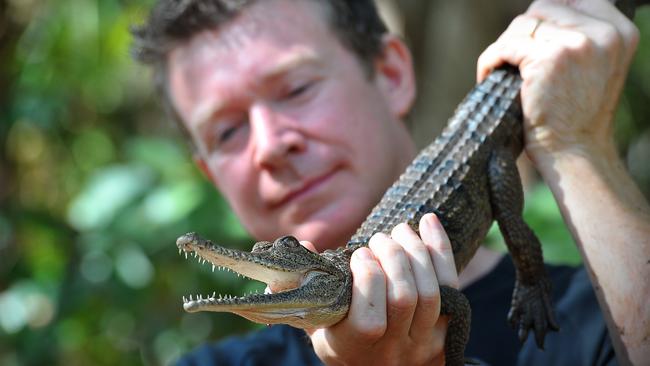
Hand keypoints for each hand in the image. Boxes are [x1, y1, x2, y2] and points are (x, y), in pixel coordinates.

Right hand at [303, 213, 458, 365]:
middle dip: (392, 258)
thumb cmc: (339, 336)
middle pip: (403, 299)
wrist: (379, 365)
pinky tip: (428, 222)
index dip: (367, 278)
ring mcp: (424, 342)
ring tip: (399, 231)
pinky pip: (452, 287)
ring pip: (431, 294)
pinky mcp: (448, 329)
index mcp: (356, 348)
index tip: (359, 253)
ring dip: (416, 252)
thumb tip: (303, 246)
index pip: (369, 319)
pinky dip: (441, 250)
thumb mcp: (314, 320)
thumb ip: (302, 287)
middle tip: (378, 238)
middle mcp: (394, 350)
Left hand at [476, 0, 638, 165]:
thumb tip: (537, 15)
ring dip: (504, 47)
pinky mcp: (549, 58)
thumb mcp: (592, 67)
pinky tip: (488, 76)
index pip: (571, 0)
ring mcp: (577, 43)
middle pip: (543, 9)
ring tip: (500, 70)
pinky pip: (505, 46)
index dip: (544, 17)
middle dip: (521, 34)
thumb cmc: (575, 115)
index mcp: (619, 31)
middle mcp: (603, 32)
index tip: (528, 41)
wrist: (575, 152)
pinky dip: (490, 60)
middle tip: (510, 61)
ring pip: (522, 25)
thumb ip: (577, 36)